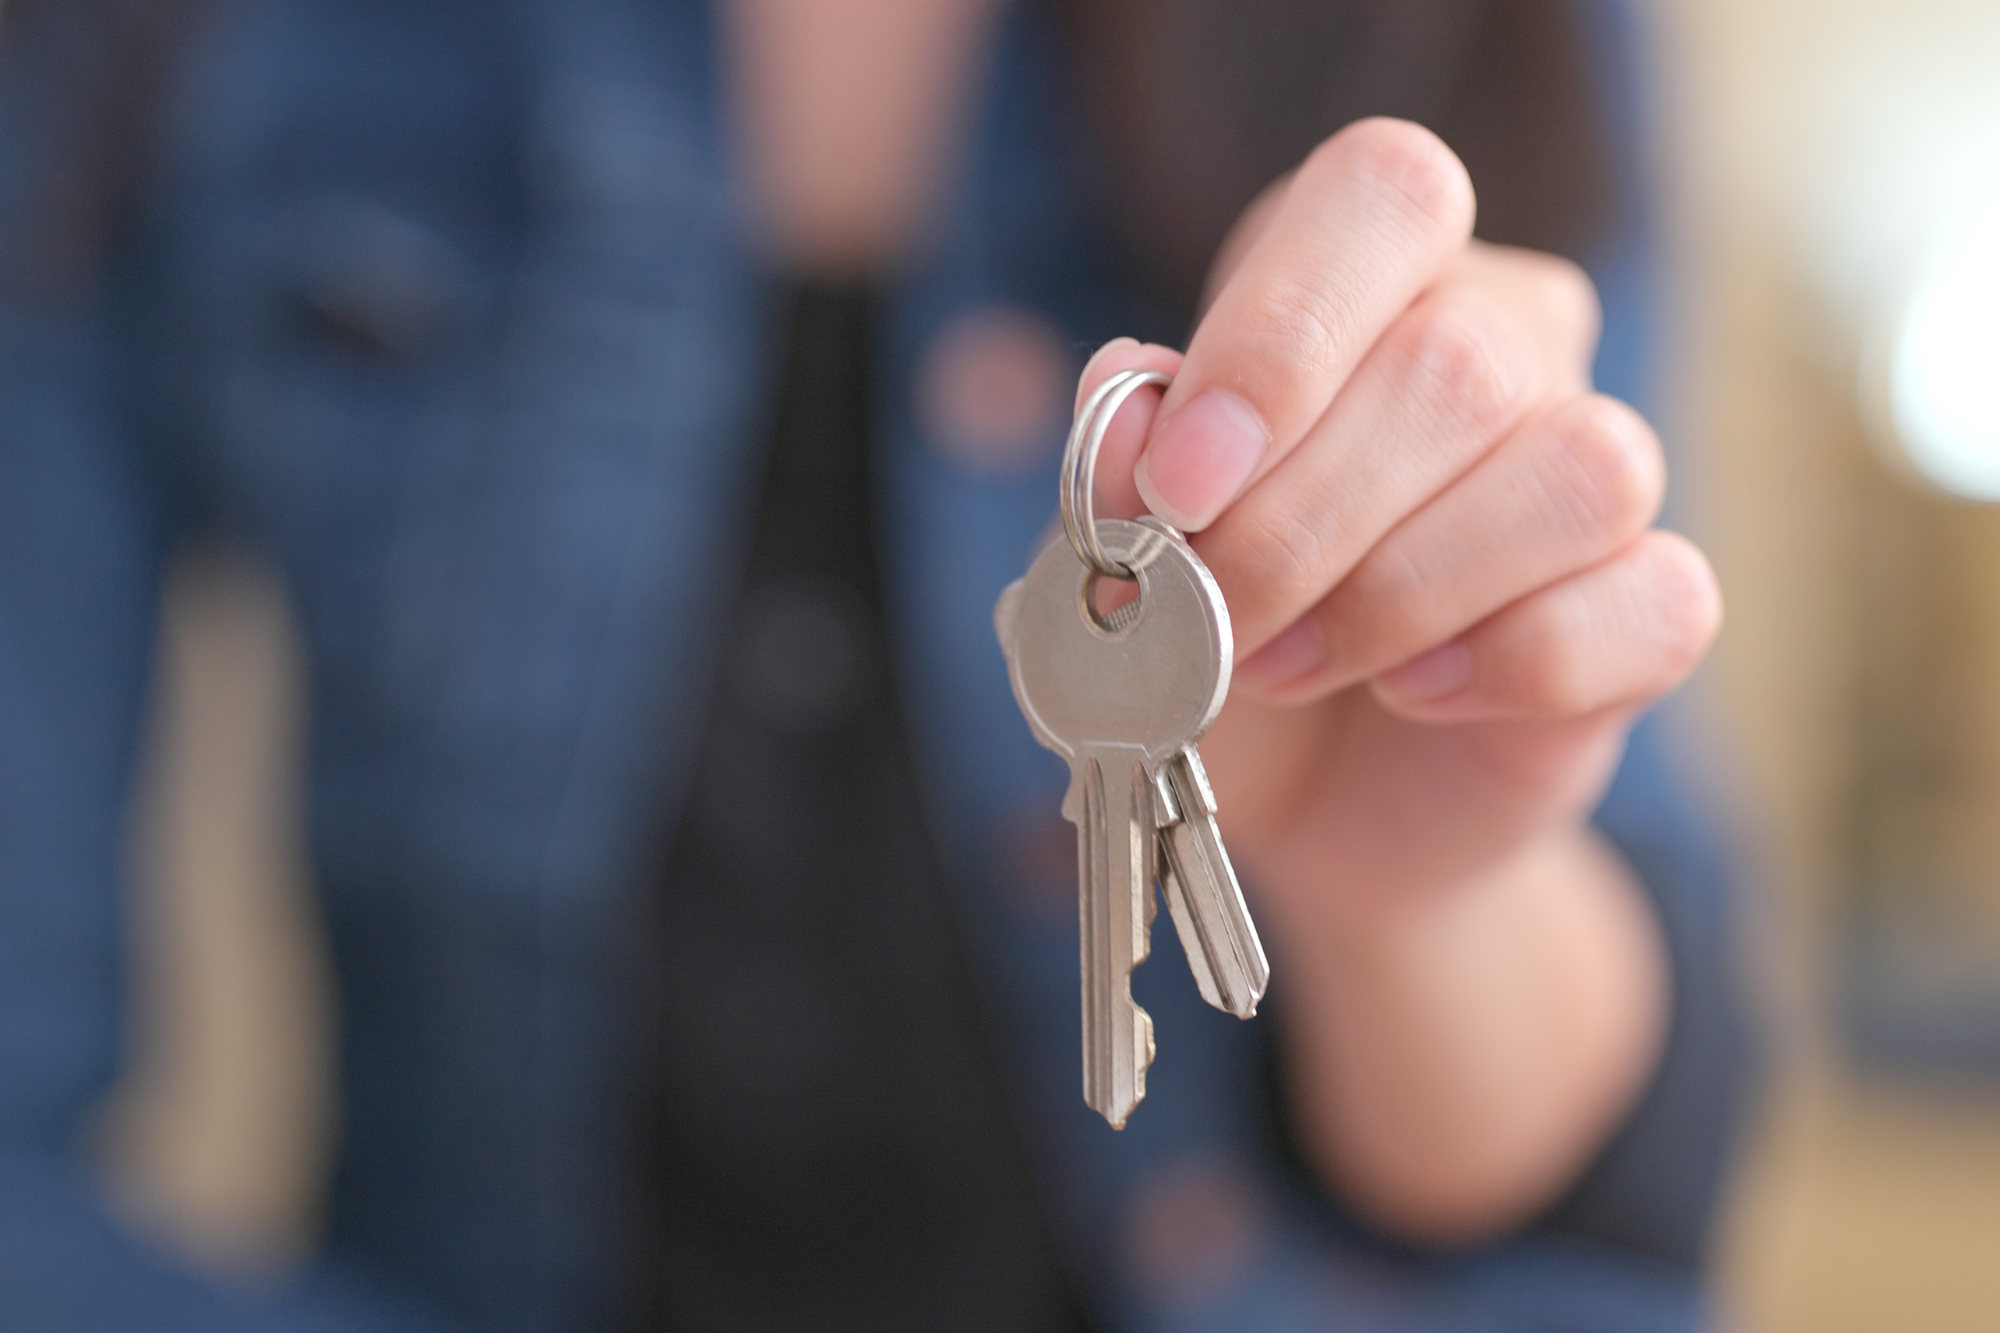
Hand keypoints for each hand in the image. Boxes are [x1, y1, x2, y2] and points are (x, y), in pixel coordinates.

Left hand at [1077, 119, 1717, 1239]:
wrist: (1281, 808)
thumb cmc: (1180, 657)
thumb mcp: (1112, 571)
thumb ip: (1118, 483)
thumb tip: (1121, 412)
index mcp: (1353, 301)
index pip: (1371, 196)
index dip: (1284, 313)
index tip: (1183, 458)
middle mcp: (1494, 360)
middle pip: (1468, 350)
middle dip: (1316, 503)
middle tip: (1220, 615)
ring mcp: (1587, 487)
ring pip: (1578, 465)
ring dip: (1405, 589)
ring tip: (1303, 667)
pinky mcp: (1640, 622)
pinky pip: (1645, 605)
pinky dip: (1511, 666)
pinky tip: (1419, 704)